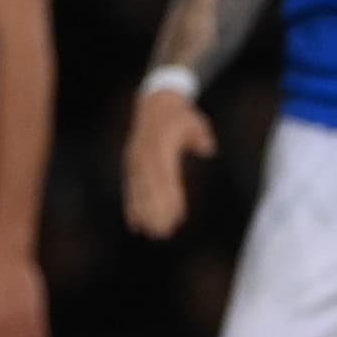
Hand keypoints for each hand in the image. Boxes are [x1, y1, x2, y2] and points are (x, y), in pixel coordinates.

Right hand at [122, 85, 213, 238]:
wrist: (154, 102)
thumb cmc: (180, 115)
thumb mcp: (194, 122)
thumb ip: (199, 136)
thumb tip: (207, 148)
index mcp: (160, 145)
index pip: (166, 176)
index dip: (171, 197)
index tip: (178, 216)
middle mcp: (144, 155)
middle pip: (149, 188)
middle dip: (155, 211)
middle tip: (163, 233)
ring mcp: (134, 161)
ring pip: (137, 191)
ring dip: (143, 214)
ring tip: (150, 234)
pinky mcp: (130, 166)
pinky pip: (130, 189)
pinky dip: (131, 206)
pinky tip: (135, 224)